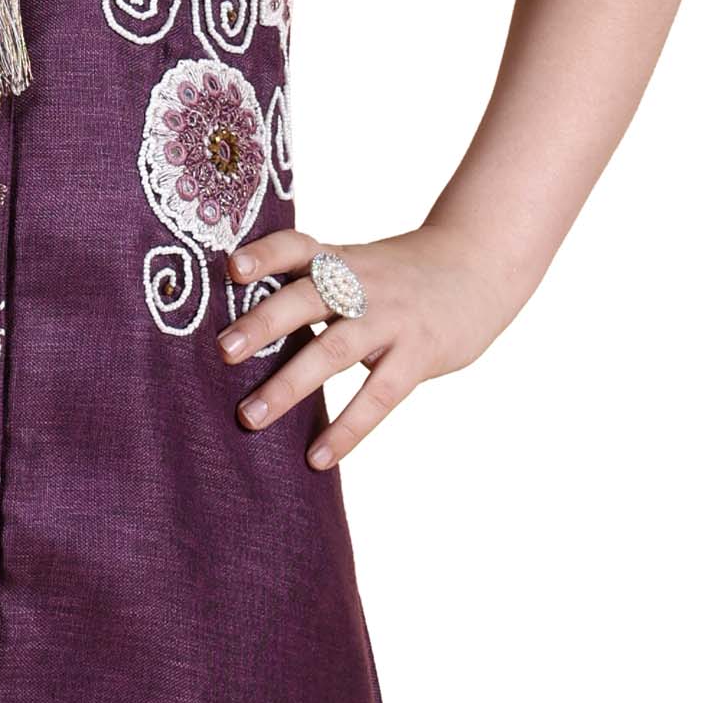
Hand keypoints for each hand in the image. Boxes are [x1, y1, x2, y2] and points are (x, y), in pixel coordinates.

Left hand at [216, 222, 511, 468]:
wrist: (480, 265)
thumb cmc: (400, 276)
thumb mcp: (356, 265)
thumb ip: (311, 287)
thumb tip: (244, 329)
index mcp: (338, 259)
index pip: (296, 246)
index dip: (265, 254)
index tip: (231, 268)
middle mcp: (360, 284)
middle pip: (307, 297)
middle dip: (263, 323)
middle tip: (222, 351)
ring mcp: (391, 318)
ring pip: (335, 350)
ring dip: (289, 385)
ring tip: (249, 418)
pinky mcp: (419, 353)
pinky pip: (379, 394)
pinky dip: (347, 428)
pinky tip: (318, 457)